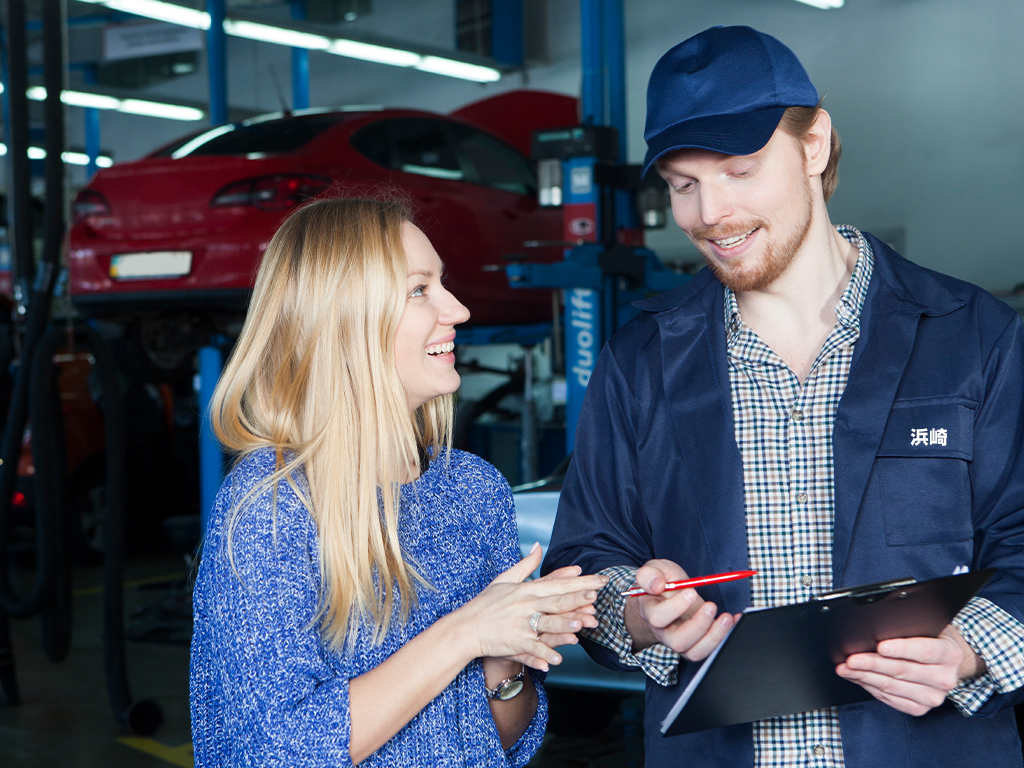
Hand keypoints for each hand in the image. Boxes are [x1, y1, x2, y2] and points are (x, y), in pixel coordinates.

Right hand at [452, 544, 607, 670]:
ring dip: (563, 624)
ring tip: (581, 624)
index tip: (598, 580)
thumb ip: (526, 564)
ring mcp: (520, 624)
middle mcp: (526, 605)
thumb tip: (538, 546)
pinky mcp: (514, 642)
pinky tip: (555, 660)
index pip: (558, 583)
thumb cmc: (486, 603)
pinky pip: (531, 648)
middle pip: (556, 601)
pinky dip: (542, 654)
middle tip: (596, 595)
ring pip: (546, 623)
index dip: (580, 582)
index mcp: (526, 589)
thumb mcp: (505, 579)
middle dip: (578, 598)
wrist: (466, 627)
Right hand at [626, 559, 737, 660]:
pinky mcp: (696, 643)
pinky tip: (734, 620)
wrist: (666, 596)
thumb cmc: (661, 582)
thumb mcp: (652, 570)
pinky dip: (725, 637)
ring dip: (714, 636)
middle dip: (699, 625)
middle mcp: (664, 632)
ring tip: (726, 617)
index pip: (658, 618)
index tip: (691, 591)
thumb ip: (649, 574)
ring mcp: (681, 641)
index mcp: (650, 612)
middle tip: (711, 606)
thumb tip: (656, 585)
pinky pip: (710, 649)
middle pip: (678, 642)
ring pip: (695, 652)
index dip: (675, 607)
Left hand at [835, 625, 981, 715]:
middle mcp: (944, 678)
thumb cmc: (929, 638)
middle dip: (872, 664)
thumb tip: (877, 625)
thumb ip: (908, 626)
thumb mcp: (926, 626)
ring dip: (864, 677)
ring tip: (845, 668)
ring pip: (892, 687)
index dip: (901, 649)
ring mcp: (933, 696)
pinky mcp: (920, 708)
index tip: (880, 646)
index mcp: (950, 654)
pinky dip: (870, 687)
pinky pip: (890, 699)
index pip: (924, 651)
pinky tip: (857, 678)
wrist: (944, 662)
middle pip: (902, 671)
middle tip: (852, 659)